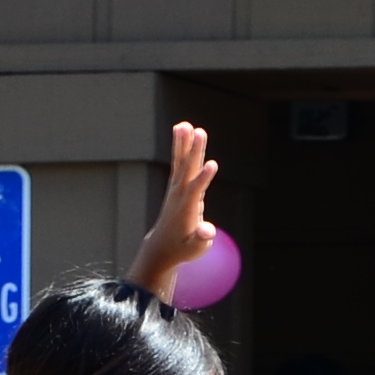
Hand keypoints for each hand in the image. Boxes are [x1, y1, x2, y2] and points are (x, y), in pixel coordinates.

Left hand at [134, 120, 220, 291]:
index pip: (196, 191)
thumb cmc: (182, 249)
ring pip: (180, 162)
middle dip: (194, 152)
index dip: (203, 179)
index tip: (212, 165)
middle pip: (187, 170)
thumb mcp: (195, 250)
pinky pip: (178, 162)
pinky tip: (182, 130)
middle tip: (199, 132)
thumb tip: (207, 231)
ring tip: (185, 124)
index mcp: (186, 210)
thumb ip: (201, 239)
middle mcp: (179, 195)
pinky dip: (180, 146)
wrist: (161, 248)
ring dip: (183, 143)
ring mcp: (176, 188)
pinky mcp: (176, 185)